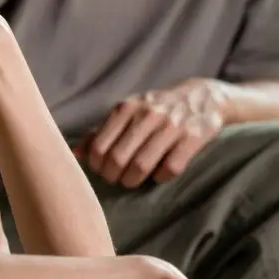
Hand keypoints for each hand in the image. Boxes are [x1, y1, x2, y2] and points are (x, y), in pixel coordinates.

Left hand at [77, 79, 231, 186]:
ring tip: (132, 181)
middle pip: (118, 159)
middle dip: (113, 177)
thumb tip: (74, 153)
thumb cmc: (156, 109)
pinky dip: (161, 178)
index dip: (96, 166)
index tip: (101, 170)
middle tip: (117, 179)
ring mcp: (172, 126)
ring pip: (142, 166)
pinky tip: (159, 174)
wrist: (204, 97)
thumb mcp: (128, 113)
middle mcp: (148, 114)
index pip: (99, 147)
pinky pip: (170, 169)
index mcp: (127, 108)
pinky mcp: (194, 137)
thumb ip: (101, 132)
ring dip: (133, 181)